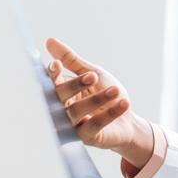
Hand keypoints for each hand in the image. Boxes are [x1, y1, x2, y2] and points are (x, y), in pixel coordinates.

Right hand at [45, 38, 153, 167]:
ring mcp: (73, 125)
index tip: (57, 65)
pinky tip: (123, 102)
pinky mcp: (87, 137)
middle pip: (60, 97)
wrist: (127, 120)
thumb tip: (49, 40)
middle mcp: (63, 109)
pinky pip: (94, 125)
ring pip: (76, 112)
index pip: (52, 82)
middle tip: (92, 75)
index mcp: (62, 92)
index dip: (52, 74)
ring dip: (96, 99)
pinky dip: (109, 114)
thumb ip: (72, 60)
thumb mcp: (93, 73)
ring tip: (115, 90)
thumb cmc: (107, 94)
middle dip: (74, 85)